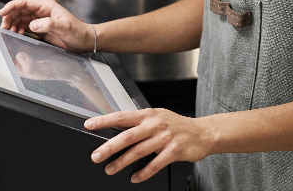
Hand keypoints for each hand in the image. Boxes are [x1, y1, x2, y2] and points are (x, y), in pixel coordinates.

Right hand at [0, 0, 93, 53]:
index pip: (25, 2)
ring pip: (21, 19)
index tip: (3, 12)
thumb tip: (33, 25)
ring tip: (10, 32)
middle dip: (10, 17)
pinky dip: (19, 30)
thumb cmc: (77, 31)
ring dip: (13, 24)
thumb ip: (48, 24)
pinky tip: (17, 34)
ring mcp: (40, 20)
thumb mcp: (64, 26)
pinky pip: (25, 27)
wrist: (84, 40)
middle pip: (20, 10)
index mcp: (46, 6)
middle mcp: (42, 12)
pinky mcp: (41, 29)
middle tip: (4, 27)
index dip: (12, 6)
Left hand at [85, 109, 213, 183]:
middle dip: (109, 146)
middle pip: (127, 136)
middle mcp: (155, 124)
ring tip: (110, 169)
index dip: (104, 120)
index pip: (121, 116)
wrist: (203, 132)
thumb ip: (140, 123)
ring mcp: (165, 137)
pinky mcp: (174, 151)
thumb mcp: (158, 117)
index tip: (89, 125)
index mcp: (148, 114)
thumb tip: (117, 129)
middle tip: (96, 155)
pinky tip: (135, 178)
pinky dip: (144, 172)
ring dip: (122, 162)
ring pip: (138, 151)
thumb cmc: (177, 125)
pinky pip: (155, 164)